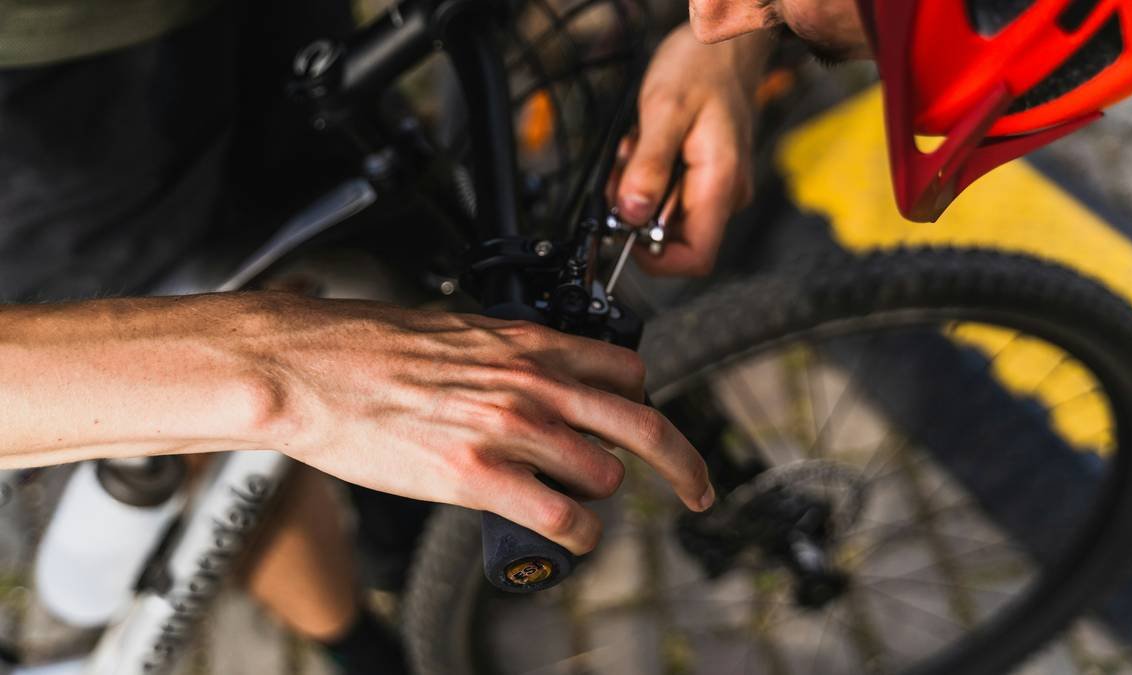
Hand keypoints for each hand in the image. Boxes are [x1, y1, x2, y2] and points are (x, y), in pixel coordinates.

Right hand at [240, 294, 713, 553]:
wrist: (310, 367)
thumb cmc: (370, 348)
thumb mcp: (460, 333)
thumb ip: (511, 356)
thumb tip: (537, 376)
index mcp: (528, 344)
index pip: (626, 373)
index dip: (641, 405)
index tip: (643, 426)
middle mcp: (532, 383)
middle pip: (644, 425)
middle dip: (684, 463)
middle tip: (698, 486)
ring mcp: (507, 430)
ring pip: (603, 476)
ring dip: (599, 498)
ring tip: (577, 505)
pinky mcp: (474, 475)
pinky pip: (559, 516)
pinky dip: (575, 534)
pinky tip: (566, 536)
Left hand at [609, 25, 769, 275]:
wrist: (724, 43)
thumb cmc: (702, 67)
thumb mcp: (664, 111)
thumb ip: (648, 167)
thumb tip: (632, 214)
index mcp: (720, 184)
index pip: (697, 257)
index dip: (657, 260)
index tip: (625, 234)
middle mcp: (724, 194)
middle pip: (675, 237)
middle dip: (638, 211)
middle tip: (623, 169)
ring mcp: (716, 187)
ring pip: (666, 215)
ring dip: (639, 189)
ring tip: (636, 147)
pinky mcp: (704, 177)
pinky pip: (669, 194)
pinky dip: (647, 177)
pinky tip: (645, 146)